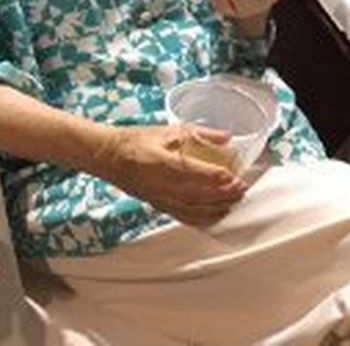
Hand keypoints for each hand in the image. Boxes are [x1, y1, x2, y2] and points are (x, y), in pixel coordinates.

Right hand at [93, 124, 247, 225]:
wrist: (109, 157)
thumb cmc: (136, 142)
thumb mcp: (169, 130)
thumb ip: (200, 133)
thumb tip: (225, 137)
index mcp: (162, 161)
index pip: (195, 172)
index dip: (217, 176)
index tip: (234, 176)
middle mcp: (161, 184)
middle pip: (198, 195)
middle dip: (223, 194)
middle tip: (240, 189)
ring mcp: (159, 198)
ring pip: (193, 210)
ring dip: (216, 208)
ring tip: (233, 202)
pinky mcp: (158, 206)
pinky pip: (184, 217)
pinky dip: (203, 218)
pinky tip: (214, 215)